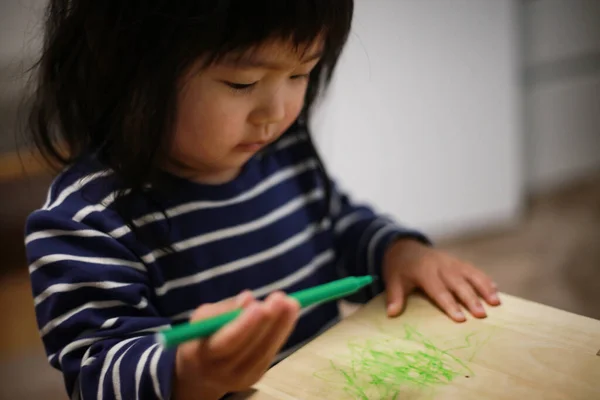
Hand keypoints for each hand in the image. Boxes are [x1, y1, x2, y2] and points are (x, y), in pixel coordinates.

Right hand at [173, 291, 299, 399]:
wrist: (201, 371)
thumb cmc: (203, 335)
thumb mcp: (204, 319)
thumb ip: (223, 309)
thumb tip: (248, 298)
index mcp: (200, 353)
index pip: (225, 342)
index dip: (243, 325)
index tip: (258, 305)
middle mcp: (219, 370)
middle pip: (247, 349)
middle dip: (266, 322)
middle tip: (279, 298)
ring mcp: (238, 378)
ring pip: (262, 352)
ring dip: (280, 326)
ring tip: (291, 303)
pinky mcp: (253, 377)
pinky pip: (269, 354)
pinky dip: (281, 333)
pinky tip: (289, 314)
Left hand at [382, 239, 500, 321]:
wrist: (405, 247)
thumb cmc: (400, 268)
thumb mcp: (393, 280)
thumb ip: (395, 296)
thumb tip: (391, 314)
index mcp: (424, 271)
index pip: (438, 290)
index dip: (449, 304)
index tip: (461, 318)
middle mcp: (440, 265)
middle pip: (458, 283)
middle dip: (471, 299)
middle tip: (482, 314)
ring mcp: (451, 262)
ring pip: (470, 274)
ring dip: (484, 287)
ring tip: (496, 302)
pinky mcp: (458, 262)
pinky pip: (473, 270)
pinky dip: (485, 279)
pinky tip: (496, 290)